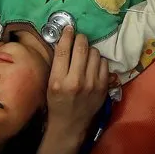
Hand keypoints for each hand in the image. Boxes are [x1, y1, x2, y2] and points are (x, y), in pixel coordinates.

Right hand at [46, 27, 108, 147]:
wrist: (71, 125)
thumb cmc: (57, 103)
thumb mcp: (50, 84)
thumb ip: (58, 64)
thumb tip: (65, 40)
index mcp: (58, 81)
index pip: (64, 51)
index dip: (67, 36)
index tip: (69, 28)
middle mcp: (76, 81)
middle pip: (81, 48)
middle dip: (80, 38)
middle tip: (79, 37)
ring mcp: (92, 84)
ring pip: (95, 53)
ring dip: (90, 50)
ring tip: (85, 54)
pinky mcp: (103, 87)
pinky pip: (104, 63)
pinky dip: (98, 61)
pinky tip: (93, 65)